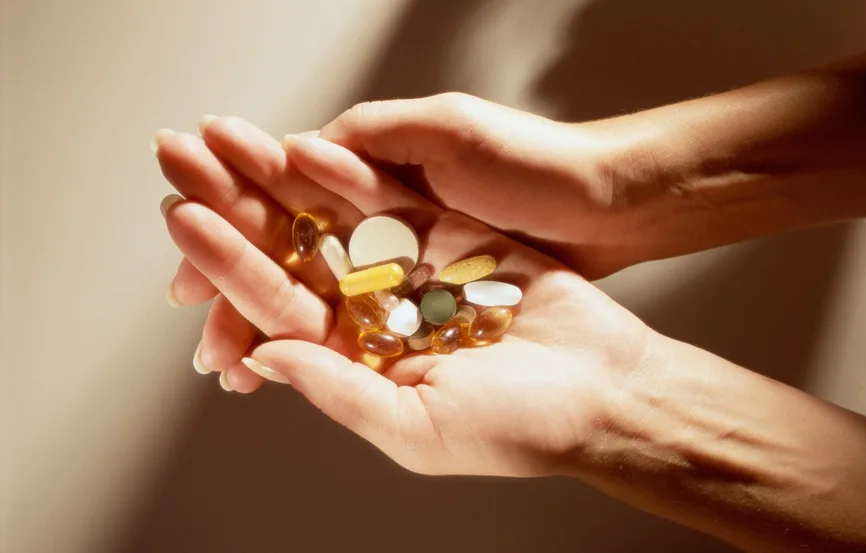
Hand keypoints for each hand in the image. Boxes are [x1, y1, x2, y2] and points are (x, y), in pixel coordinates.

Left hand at [155, 117, 652, 476]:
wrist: (605, 390)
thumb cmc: (519, 428)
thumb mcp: (419, 427)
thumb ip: (340, 390)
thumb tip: (265, 357)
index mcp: (356, 362)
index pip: (276, 307)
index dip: (227, 265)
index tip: (184, 221)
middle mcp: (374, 314)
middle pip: (292, 253)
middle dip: (237, 207)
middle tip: (181, 160)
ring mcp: (411, 272)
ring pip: (334, 218)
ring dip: (282, 177)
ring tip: (230, 137)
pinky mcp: (453, 239)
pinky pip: (396, 202)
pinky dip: (354, 175)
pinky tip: (310, 144)